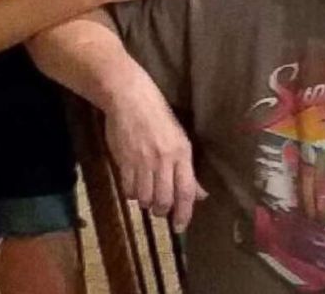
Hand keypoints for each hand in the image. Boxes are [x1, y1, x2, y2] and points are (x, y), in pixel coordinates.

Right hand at [103, 73, 206, 228]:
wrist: (130, 98)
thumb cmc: (158, 115)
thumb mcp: (180, 138)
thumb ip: (187, 169)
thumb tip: (200, 194)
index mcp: (182, 152)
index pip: (186, 191)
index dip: (185, 213)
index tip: (181, 227)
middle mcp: (163, 160)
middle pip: (164, 200)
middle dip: (162, 211)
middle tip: (161, 210)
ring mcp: (142, 162)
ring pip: (145, 198)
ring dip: (147, 203)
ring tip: (148, 197)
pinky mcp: (124, 162)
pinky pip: (129, 190)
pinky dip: (132, 194)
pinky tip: (135, 187)